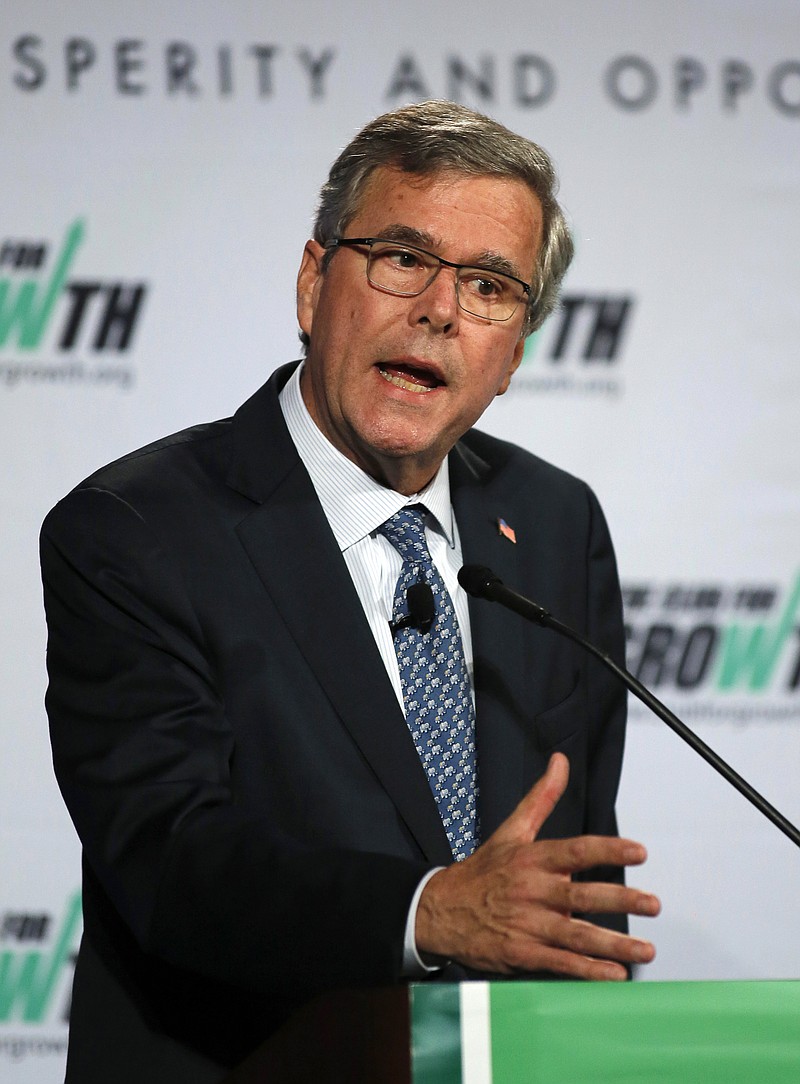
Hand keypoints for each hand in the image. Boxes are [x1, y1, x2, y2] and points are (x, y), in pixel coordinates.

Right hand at [415, 753, 659, 980]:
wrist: (438, 910)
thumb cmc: (482, 871)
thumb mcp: (510, 830)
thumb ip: (541, 797)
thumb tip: (560, 762)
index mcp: (532, 858)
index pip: (576, 851)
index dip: (608, 850)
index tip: (639, 852)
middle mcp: (531, 890)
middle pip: (580, 896)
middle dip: (620, 900)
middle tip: (654, 904)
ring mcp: (526, 924)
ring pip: (575, 935)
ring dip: (613, 945)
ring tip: (646, 950)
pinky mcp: (520, 953)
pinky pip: (559, 963)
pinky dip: (587, 971)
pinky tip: (613, 974)